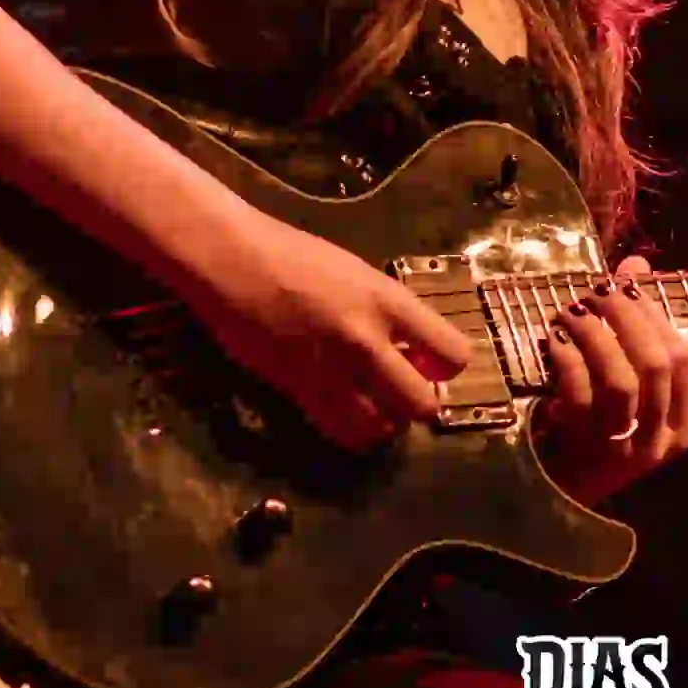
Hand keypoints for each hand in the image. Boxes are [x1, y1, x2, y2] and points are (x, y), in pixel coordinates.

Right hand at [168, 202, 476, 451]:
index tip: (431, 366)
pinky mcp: (298, 391)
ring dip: (386, 424)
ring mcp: (331, 370)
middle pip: (421, 404)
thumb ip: (390, 314)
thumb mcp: (359, 275)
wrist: (234, 261)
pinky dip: (352, 431)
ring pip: (381, 428)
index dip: (447, 369)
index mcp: (388, 301)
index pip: (453, 354)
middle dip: (419, 404)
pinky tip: (346, 411)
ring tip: (376, 405)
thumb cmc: (295, 256)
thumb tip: (415, 353)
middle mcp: (367, 340)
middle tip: (403, 392)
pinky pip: (339, 431)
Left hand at [532, 256, 687, 505]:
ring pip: (621, 380)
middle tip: (596, 291)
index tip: (628, 285)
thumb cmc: (591, 434)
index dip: (657, 315)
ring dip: (595, 335)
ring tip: (570, 312)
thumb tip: (636, 264)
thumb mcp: (621, 386)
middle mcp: (658, 441)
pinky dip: (567, 360)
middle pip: (656, 364)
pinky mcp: (584, 453)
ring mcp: (623, 451)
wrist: (552, 501)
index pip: (684, 360)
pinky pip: (580, 395)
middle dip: (625, 317)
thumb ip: (635, 331)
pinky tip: (553, 342)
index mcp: (679, 426)